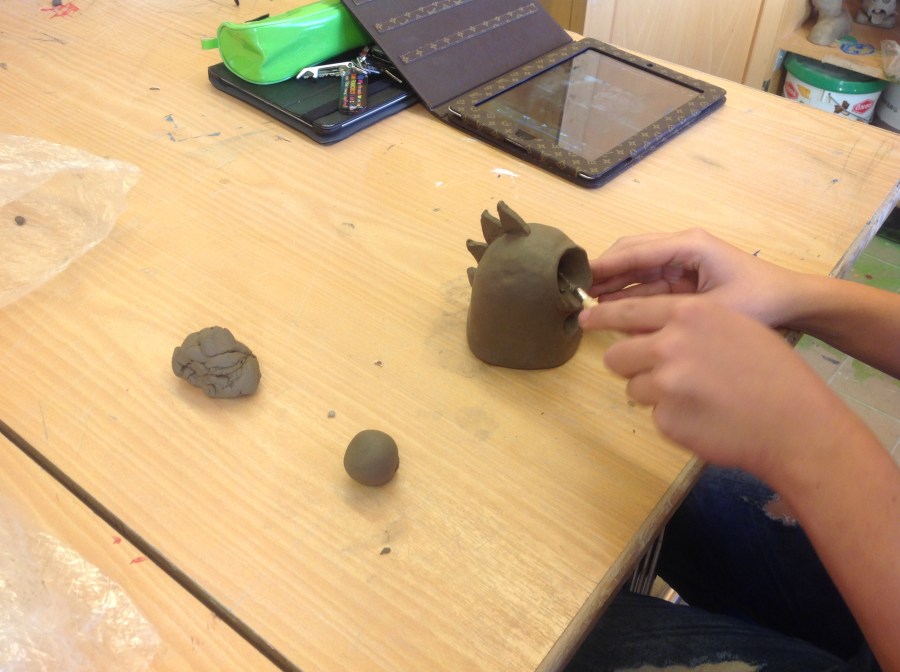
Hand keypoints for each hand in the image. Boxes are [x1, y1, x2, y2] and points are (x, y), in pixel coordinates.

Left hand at [582, 295, 858, 479]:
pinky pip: (654, 415)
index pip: (627, 311)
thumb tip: (645, 327)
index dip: (601, 316)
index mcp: (689, 314)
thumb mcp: (733, 326)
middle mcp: (669, 345)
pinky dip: (673, 418)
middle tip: (660, 374)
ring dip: (654, 394)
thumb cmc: (771, 372)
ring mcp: (664, 384)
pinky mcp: (665, 419)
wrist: (795, 424)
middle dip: (630, 365)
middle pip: (617, 355)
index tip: (584, 318)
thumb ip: (687, 323)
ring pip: (633, 387)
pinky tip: (704, 418)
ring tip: (697, 397)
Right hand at [584, 229, 800, 325]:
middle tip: (577, 294)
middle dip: (603, 273)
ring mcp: (681, 260)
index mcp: (688, 245)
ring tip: (587, 303)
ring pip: (635, 268)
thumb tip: (622, 324)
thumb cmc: (759, 303)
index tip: (578, 279)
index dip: (604, 266)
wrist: (793, 303)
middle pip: (630, 254)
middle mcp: (680, 247)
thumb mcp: (714, 309)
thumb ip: (667, 312)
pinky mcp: (683, 276)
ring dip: (613, 284)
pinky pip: (648, 282)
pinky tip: (611, 310)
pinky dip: (630, 294)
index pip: (635, 251)